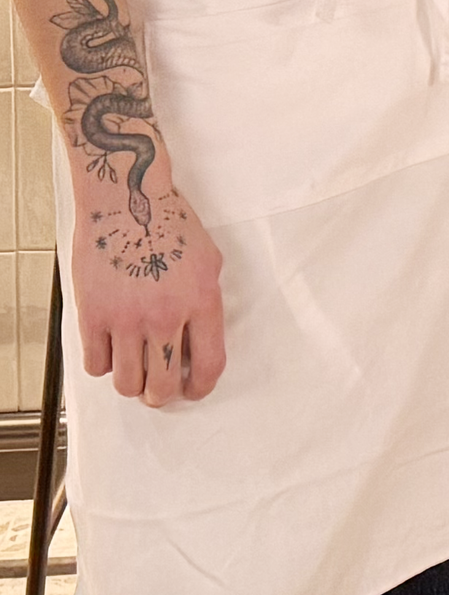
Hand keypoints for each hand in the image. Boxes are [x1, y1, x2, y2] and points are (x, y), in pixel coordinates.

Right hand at [74, 179, 225, 404]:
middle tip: (156, 388)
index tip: (191, 390)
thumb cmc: (169, 224)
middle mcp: (166, 315)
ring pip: (127, 383)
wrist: (127, 200)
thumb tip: (199, 340)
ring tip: (133, 368)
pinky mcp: (94, 315)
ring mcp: (128, 318)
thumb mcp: (209, 259)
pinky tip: (109, 348)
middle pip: (162, 386)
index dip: (199, 388)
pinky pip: (95, 365)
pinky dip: (102, 364)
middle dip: (161, 395)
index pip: (209, 366)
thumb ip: (207, 302)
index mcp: (202, 301)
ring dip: (131, 383)